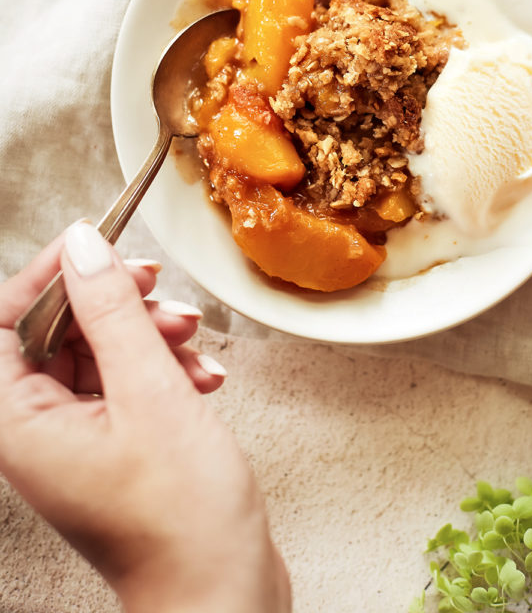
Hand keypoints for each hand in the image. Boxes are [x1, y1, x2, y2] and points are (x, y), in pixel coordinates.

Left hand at [0, 223, 290, 612]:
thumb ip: (111, 312)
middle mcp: (36, 430)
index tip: (96, 242)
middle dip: (114, 305)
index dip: (48, 274)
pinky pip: (126, 381)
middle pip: (58, 330)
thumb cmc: (181, 519)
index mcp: (18, 422)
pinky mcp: (112, 445)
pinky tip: (203, 378)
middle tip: (156, 288)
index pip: (5, 321)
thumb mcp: (149, 393)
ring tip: (192, 339)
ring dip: (149, 334)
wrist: (222, 594)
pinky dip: (164, 368)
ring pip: (99, 351)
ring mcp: (74, 439)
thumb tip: (83, 246)